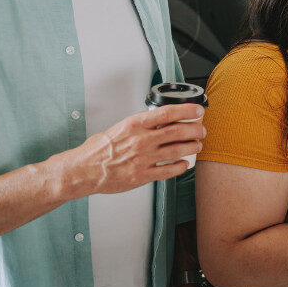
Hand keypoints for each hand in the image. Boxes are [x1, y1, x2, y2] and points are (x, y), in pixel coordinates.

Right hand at [57, 104, 205, 197]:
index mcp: (135, 125)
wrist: (85, 169)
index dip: (187, 111)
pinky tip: (185, 163)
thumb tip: (160, 120)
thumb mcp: (121, 127)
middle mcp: (142, 140)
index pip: (168, 113)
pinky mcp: (143, 175)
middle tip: (202, 130)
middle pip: (178, 132)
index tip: (198, 111)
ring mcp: (144, 158)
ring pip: (178, 151)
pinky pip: (169, 171)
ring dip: (192, 147)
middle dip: (195, 130)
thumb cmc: (100, 149)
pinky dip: (181, 166)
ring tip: (197, 145)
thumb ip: (141, 125)